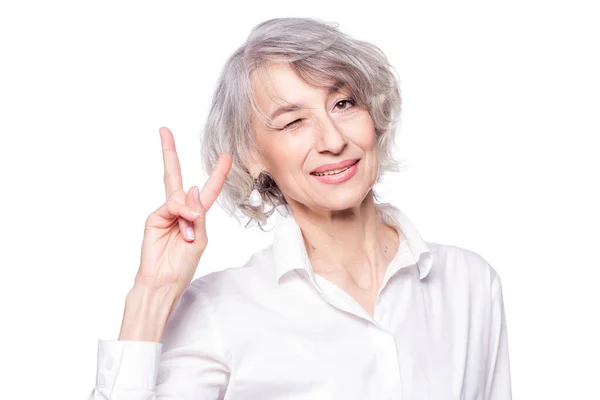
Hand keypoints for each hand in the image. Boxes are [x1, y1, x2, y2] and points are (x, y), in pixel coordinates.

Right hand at [135, 127, 231, 294]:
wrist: (163, 282)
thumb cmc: (183, 265)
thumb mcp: (199, 240)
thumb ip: (198, 214)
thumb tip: (192, 187)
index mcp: (196, 216)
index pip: (208, 189)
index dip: (216, 173)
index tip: (226, 155)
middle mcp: (180, 210)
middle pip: (176, 177)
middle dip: (170, 153)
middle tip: (164, 130)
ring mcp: (166, 212)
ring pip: (179, 197)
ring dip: (188, 213)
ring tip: (187, 234)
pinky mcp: (154, 217)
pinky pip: (171, 206)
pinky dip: (180, 214)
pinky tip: (183, 229)